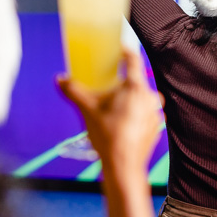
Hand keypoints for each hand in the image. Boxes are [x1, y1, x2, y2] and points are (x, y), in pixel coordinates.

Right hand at [57, 49, 163, 177]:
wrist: (123, 167)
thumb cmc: (108, 137)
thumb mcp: (87, 110)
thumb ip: (74, 91)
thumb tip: (60, 79)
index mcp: (136, 87)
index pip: (134, 59)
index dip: (126, 51)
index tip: (119, 49)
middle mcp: (150, 97)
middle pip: (136, 81)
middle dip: (122, 82)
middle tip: (108, 85)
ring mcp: (156, 113)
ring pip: (141, 98)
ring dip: (128, 99)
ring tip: (112, 107)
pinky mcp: (156, 126)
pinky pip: (145, 112)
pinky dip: (134, 113)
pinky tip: (121, 122)